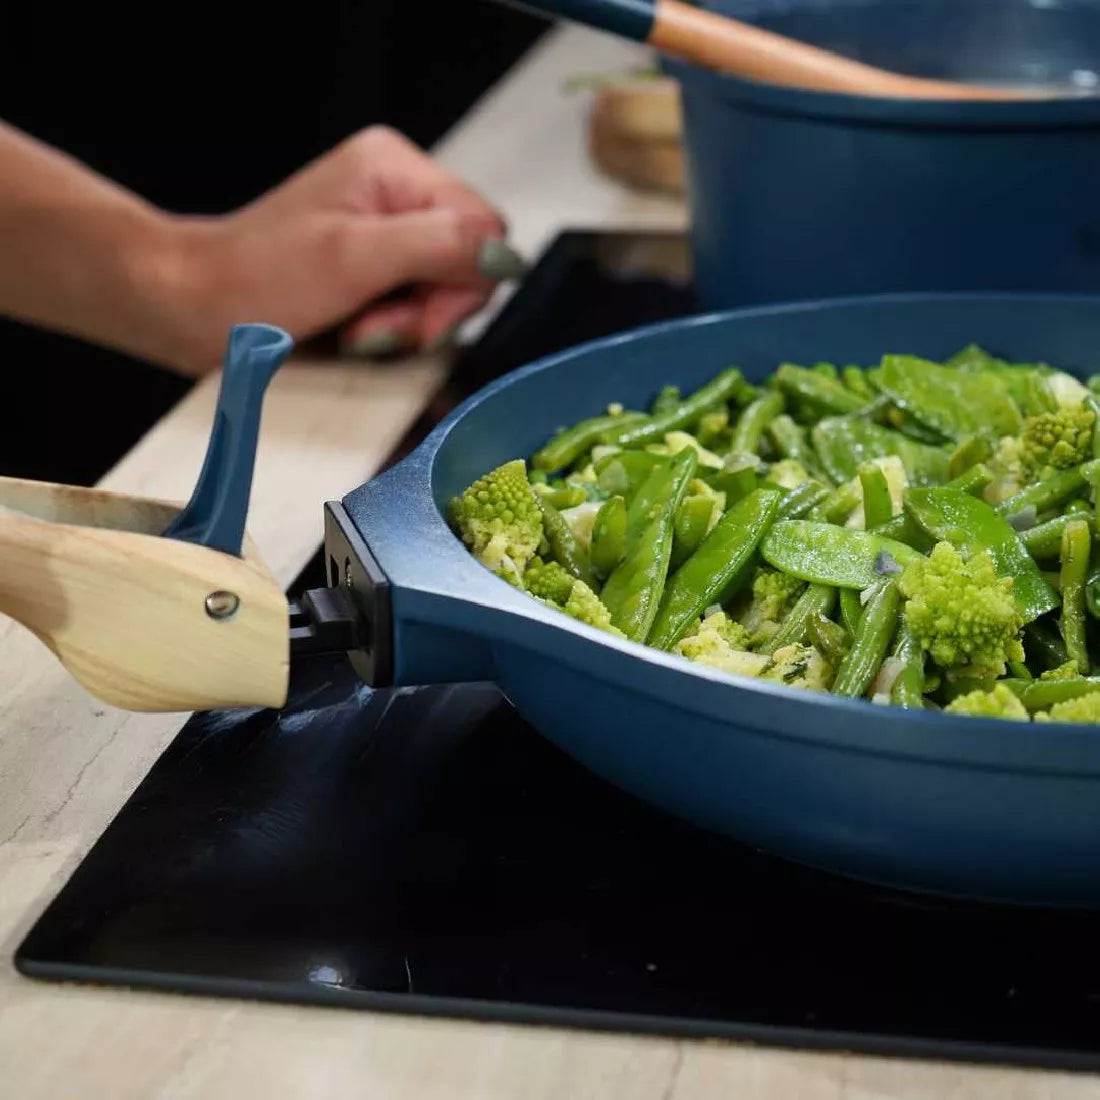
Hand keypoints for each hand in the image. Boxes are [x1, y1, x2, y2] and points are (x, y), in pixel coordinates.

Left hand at [168, 126, 520, 372]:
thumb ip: (437, 246)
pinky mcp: (374, 268)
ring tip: (356, 332)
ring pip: (444, 293)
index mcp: (396, 169)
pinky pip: (416, 306)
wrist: (196, 308)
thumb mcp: (353, 258)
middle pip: (466, 264)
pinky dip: (393, 331)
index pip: (484, 229)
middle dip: (427, 310)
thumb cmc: (257, 280)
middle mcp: (397, 194)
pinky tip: (357, 333)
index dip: (462, 284)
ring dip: (406, 327)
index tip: (414, 318)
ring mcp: (386, 233)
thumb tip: (504, 256)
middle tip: (374, 328)